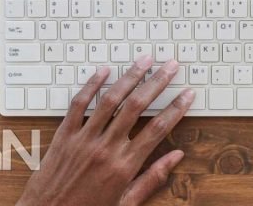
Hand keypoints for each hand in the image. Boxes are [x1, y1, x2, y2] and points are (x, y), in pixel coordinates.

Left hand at [17, 56, 193, 205]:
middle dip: (157, 83)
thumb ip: (152, 179)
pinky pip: (79, 104)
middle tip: (171, 66)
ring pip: (111, 100)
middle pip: (137, 107)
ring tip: (144, 60)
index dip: (176, 109)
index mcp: (124, 167)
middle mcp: (105, 149)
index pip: (157, 130)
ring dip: (130, 77)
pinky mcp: (64, 135)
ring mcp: (83, 140)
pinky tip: (104, 71)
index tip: (188, 94)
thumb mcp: (126, 203)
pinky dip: (92, 85)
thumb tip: (176, 157)